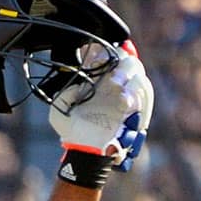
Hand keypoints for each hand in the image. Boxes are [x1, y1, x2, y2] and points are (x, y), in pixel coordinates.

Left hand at [49, 42, 152, 170]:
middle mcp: (113, 85)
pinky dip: (134, 94)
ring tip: (116, 82)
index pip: (105, 58)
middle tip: (108, 66)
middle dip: (120, 60)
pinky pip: (142, 95)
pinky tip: (124, 100)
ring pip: (138, 74)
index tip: (93, 52)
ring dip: (129, 75)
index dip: (102, 51)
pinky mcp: (133, 108)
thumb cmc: (72, 131)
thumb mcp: (58, 112)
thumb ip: (62, 96)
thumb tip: (77, 86)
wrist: (85, 149)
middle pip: (127, 61)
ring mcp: (125, 95)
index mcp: (96, 81)